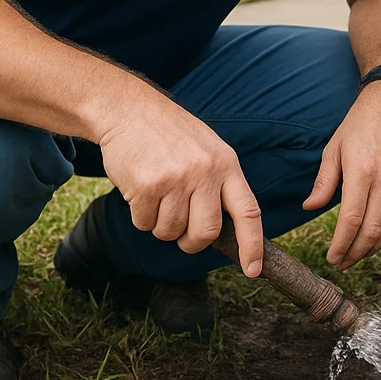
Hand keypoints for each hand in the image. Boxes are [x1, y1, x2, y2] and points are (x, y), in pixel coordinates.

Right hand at [96, 93, 263, 277]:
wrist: (128, 109)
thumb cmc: (169, 134)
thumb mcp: (207, 149)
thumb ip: (219, 184)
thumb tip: (224, 231)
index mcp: (226, 164)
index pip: (248, 212)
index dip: (252, 245)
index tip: (252, 270)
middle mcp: (205, 172)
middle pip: (207, 233)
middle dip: (191, 242)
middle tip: (181, 234)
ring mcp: (176, 179)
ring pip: (171, 232)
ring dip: (160, 224)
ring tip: (156, 194)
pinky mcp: (147, 185)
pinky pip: (144, 223)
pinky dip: (140, 215)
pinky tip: (139, 188)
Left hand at [302, 80, 380, 269]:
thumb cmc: (357, 126)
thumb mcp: (333, 149)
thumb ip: (323, 182)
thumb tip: (310, 207)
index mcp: (362, 171)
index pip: (352, 219)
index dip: (341, 244)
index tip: (332, 258)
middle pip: (372, 230)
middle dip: (355, 252)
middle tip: (342, 263)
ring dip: (373, 248)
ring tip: (356, 255)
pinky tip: (376, 240)